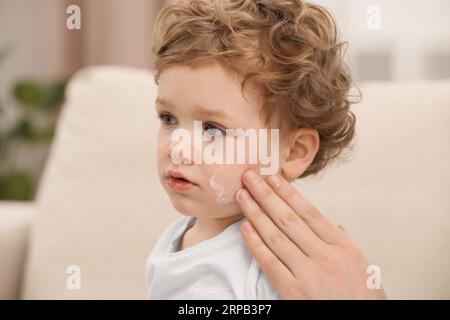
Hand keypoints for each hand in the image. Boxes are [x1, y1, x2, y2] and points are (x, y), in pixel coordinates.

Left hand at [236, 169, 385, 299]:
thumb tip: (334, 225)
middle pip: (288, 219)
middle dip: (266, 194)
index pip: (309, 212)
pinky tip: (245, 227)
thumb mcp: (360, 265)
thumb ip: (342, 242)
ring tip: (242, 196)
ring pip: (275, 236)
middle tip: (250, 176)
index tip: (272, 177)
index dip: (288, 193)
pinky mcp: (292, 292)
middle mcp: (324, 256)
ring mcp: (307, 274)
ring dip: (256, 213)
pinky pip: (269, 262)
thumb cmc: (361, 296)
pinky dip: (255, 243)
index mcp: (342, 246)